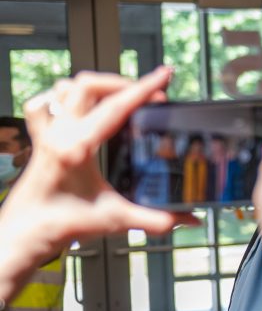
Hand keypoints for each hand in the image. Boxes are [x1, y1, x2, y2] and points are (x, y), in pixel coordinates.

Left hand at [0, 67, 194, 301]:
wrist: (24, 234)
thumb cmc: (58, 225)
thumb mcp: (115, 220)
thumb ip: (156, 220)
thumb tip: (188, 218)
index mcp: (76, 148)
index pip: (116, 106)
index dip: (144, 88)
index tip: (164, 75)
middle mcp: (58, 134)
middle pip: (89, 85)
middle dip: (122, 82)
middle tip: (146, 93)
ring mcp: (46, 134)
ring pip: (65, 88)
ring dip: (94, 86)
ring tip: (117, 95)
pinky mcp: (41, 140)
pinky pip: (45, 105)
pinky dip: (63, 99)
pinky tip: (80, 107)